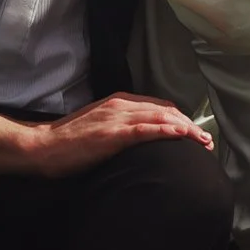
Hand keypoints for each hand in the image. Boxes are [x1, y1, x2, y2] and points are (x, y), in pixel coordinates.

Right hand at [21, 93, 212, 178]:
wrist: (43, 147)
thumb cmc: (68, 143)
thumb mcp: (99, 127)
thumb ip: (120, 127)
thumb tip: (140, 140)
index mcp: (118, 102)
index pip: (158, 107)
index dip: (181, 120)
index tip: (195, 134)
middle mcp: (120, 105)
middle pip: (165, 111)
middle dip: (189, 126)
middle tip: (206, 142)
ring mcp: (116, 118)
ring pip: (160, 119)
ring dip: (186, 130)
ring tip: (203, 143)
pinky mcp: (111, 134)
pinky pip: (144, 130)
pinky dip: (166, 132)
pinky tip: (182, 137)